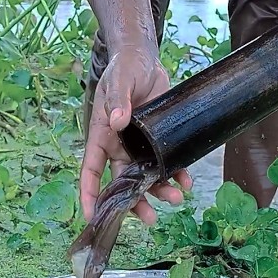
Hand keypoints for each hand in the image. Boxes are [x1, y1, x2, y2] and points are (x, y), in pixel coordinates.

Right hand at [79, 47, 192, 225]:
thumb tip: (117, 121)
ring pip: (146, 178)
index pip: (91, 169)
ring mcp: (140, 146)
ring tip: (177, 199)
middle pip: (123, 183)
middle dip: (135, 203)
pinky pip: (167, 163)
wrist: (145, 59)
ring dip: (160, 192)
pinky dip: (177, 174)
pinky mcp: (159, 141)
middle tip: (151, 218)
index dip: (90, 194)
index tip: (92, 216)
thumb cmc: (124, 68)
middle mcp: (119, 147)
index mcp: (102, 136)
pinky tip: (187, 181)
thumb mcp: (119, 80)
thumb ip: (117, 99)